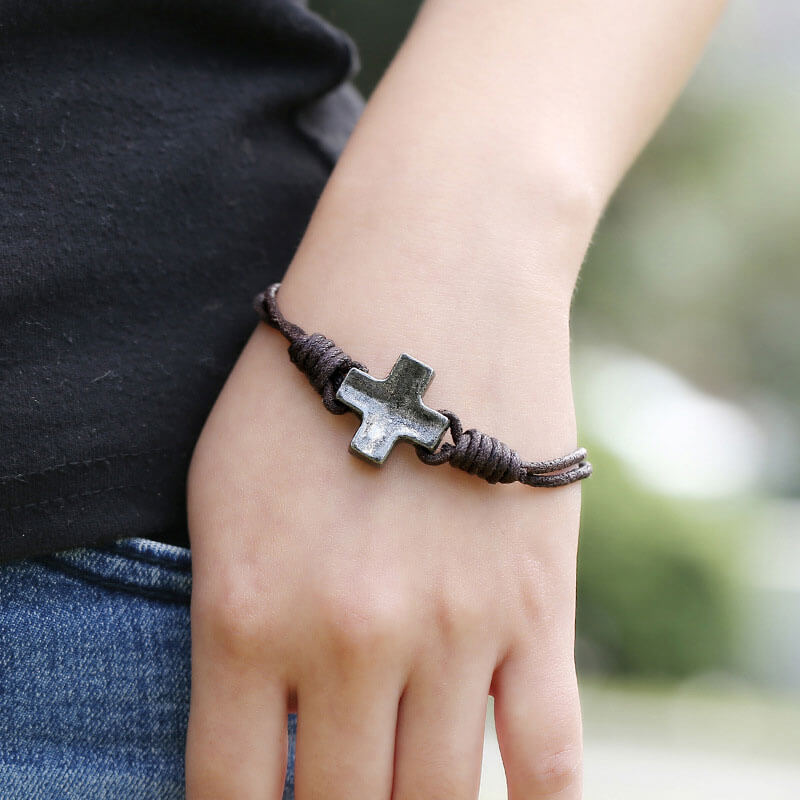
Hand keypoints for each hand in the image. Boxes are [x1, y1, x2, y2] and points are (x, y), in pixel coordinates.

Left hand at [185, 297, 583, 799]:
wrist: (427, 285)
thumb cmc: (307, 384)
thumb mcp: (219, 497)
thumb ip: (227, 624)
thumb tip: (262, 728)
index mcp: (248, 616)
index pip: (231, 798)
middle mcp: (351, 642)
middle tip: (339, 790)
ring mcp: (454, 632)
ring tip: (403, 782)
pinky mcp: (536, 609)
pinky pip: (549, 759)